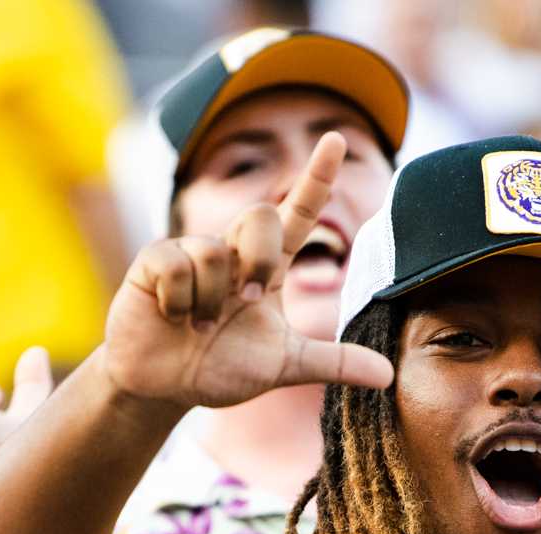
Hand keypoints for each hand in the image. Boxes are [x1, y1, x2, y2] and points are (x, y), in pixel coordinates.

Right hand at [101, 132, 391, 409]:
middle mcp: (232, 249)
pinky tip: (171, 316)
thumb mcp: (284, 367)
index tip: (337, 139)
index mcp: (267, 266)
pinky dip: (178, 301)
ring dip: (210, 301)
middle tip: (248, 299)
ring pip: (213, 252)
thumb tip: (388, 375)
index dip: (317, 176)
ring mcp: (191, 252)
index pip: (298, 212)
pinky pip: (175, 265)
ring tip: (199, 326)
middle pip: (260, 216)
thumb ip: (333, 363)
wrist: (164, 388)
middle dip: (259, 259)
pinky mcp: (153, 260)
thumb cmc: (219, 368)